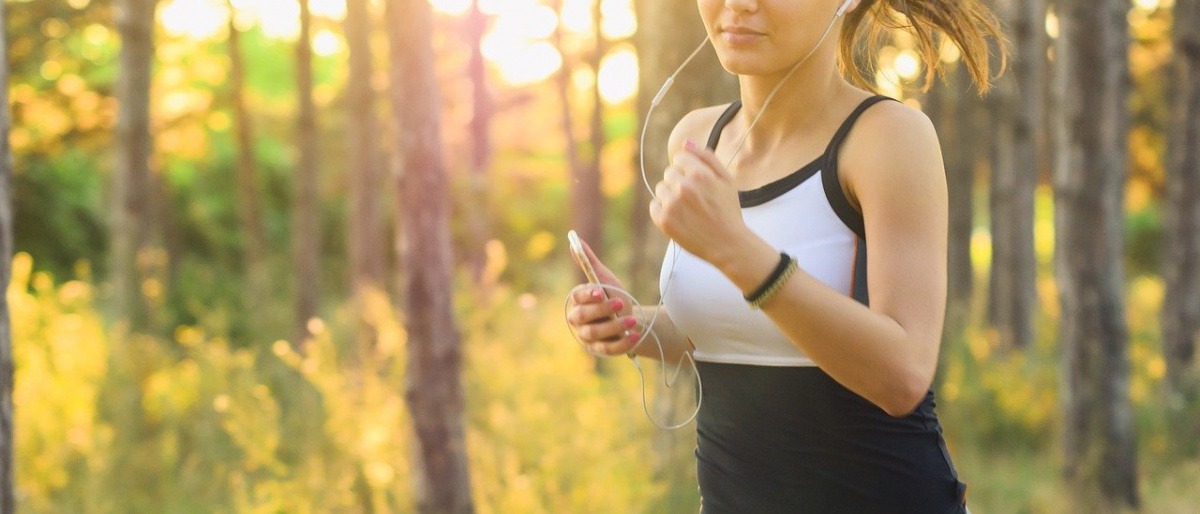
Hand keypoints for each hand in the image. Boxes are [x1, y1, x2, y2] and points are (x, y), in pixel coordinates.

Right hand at [565, 237, 640, 355]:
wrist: (631, 320)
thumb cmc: (614, 297)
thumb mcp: (605, 279)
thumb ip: (589, 263)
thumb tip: (574, 240)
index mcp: (578, 302)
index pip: (577, 298)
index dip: (587, 295)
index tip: (600, 291)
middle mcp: (579, 321)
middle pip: (582, 317)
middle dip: (601, 310)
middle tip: (620, 302)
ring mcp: (589, 338)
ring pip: (596, 333)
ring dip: (614, 326)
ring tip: (632, 320)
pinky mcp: (601, 350)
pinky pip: (608, 349)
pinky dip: (622, 343)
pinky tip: (634, 335)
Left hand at [649, 140, 748, 264]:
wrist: (728, 244)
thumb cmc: (728, 210)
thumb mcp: (726, 180)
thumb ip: (706, 157)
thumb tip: (686, 142)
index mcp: (699, 174)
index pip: (679, 158)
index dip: (689, 169)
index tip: (697, 182)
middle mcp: (683, 187)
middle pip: (669, 173)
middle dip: (679, 182)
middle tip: (695, 199)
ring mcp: (672, 205)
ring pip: (661, 189)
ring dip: (671, 196)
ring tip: (688, 209)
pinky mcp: (664, 221)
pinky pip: (654, 206)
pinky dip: (663, 210)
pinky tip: (680, 217)